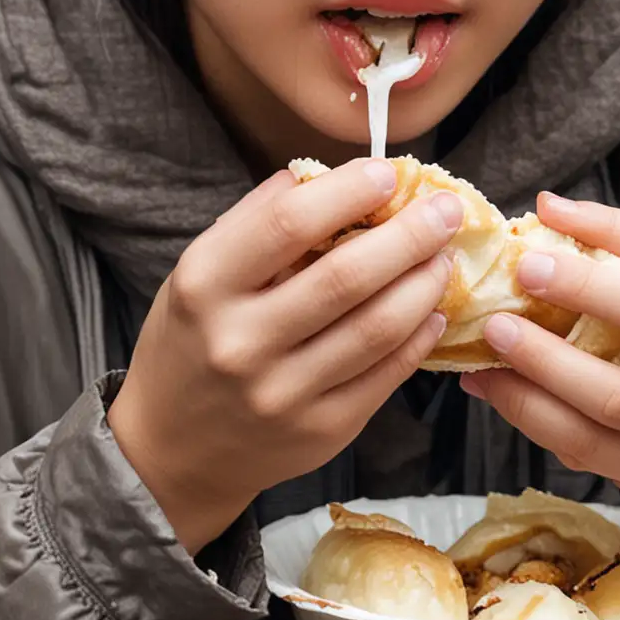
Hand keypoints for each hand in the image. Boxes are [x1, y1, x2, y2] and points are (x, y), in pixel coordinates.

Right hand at [107, 157, 461, 555]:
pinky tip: (433, 309)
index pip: (287, 224)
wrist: (172, 448)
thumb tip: (330, 174)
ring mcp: (283, 393)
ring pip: (377, 328)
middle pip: (344, 277)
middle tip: (447, 208)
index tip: (387, 171)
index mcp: (207, 286)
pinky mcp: (320, 431)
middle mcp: (241, 341)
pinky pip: (386, 374)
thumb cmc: (194, 338)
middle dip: (409, 235)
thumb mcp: (202, 271)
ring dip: (424, 284)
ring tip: (445, 256)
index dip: (347, 192)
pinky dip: (420, 335)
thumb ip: (259, 219)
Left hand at [459, 192, 619, 575]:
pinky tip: (497, 387)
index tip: (548, 213)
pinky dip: (534, 417)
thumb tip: (552, 212)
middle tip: (521, 273)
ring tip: (492, 337)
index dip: (609, 228)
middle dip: (582, 292)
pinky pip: (591, 450)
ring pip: (615, 403)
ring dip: (541, 368)